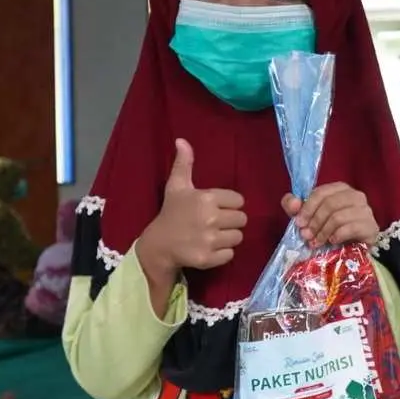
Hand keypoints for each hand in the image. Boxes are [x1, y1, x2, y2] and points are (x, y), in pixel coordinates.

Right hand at [139, 139, 246, 275]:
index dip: (229, 204)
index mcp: (206, 198)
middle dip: (230, 221)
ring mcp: (209, 240)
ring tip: (212, 235)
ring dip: (228, 237)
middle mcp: (210, 218)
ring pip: (238, 237)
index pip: (238, 200)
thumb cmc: (171, 212)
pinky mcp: (208, 258)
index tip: (215, 207)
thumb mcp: (177, 186)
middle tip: (215, 222)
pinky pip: (230, 254)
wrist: (158, 245)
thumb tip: (181, 140)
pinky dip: (222, 253)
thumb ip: (184, 163)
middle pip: (242, 219)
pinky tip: (209, 248)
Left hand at [281, 182, 378, 246]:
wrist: (352, 251)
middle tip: (306, 235)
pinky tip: (332, 242)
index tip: (299, 223)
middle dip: (315, 221)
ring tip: (316, 242)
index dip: (307, 208)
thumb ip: (294, 207)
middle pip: (330, 204)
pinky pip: (351, 228)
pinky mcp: (371, 227)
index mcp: (340, 189)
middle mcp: (356, 196)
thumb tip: (293, 202)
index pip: (322, 192)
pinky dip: (338, 235)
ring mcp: (366, 211)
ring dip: (323, 231)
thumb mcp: (308, 218)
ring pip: (339, 216)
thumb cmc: (329, 231)